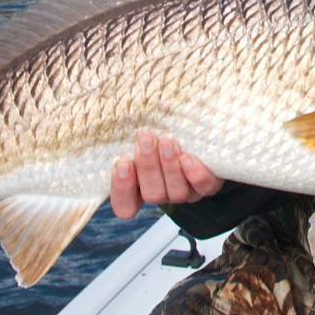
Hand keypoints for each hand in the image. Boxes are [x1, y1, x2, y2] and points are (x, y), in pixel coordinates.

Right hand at [110, 131, 224, 219]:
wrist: (199, 126)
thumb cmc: (161, 126)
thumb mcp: (141, 128)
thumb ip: (123, 130)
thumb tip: (106, 109)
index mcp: (139, 186)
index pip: (124, 204)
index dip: (121, 189)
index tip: (121, 163)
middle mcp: (162, 191)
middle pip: (152, 194)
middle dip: (147, 166)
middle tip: (145, 139)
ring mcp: (186, 191)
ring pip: (175, 192)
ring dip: (169, 166)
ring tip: (167, 141)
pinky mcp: (208, 184)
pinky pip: (204, 187)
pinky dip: (196, 174)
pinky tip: (188, 157)